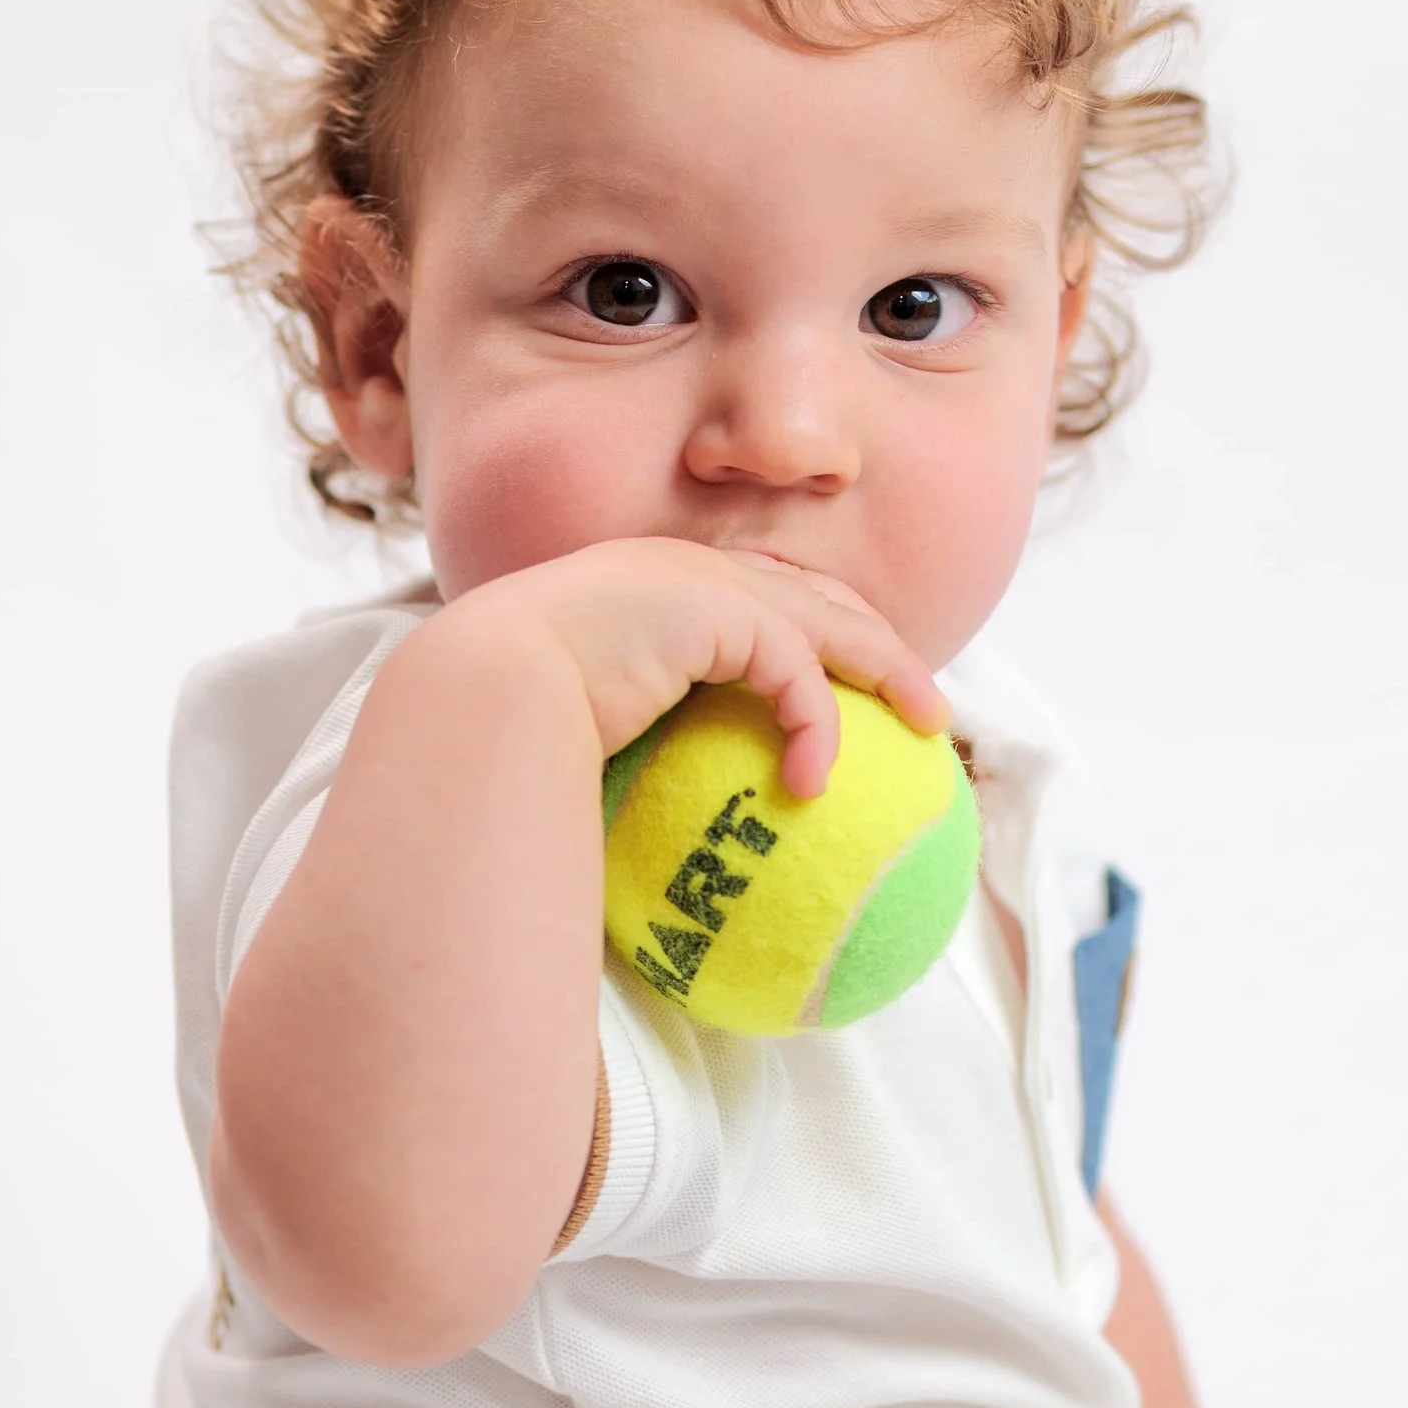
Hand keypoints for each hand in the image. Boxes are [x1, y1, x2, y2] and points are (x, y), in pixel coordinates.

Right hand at [429, 537, 946, 799]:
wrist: (480, 694)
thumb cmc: (508, 731)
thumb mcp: (581, 736)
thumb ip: (630, 748)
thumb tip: (638, 838)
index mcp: (652, 591)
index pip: (757, 597)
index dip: (816, 632)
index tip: (855, 687)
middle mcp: (680, 569)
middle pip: (813, 593)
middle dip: (874, 638)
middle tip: (921, 701)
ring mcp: (699, 578)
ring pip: (827, 620)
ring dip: (886, 670)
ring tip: (928, 727)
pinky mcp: (716, 607)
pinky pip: (796, 669)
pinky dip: (818, 724)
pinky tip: (813, 783)